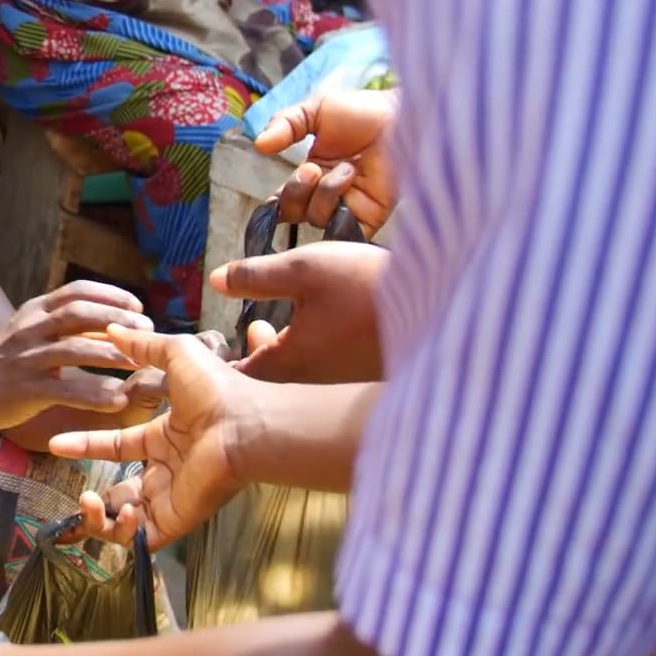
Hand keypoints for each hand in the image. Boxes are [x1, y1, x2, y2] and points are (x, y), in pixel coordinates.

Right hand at [0, 280, 153, 431]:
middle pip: (78, 313)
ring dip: (111, 355)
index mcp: (34, 311)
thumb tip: (117, 324)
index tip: (138, 306)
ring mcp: (26, 358)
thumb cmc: (7, 363)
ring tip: (139, 364)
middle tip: (147, 331)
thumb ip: (70, 328)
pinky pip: (65, 390)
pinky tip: (118, 400)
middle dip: (117, 319)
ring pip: (74, 349)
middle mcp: (30, 328)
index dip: (111, 295)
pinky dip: (94, 394)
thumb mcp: (33, 334)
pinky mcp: (25, 389)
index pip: (77, 291)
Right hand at [47, 325, 264, 549]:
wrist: (244, 426)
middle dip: (95, 500)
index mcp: (164, 437)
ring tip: (88, 503)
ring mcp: (171, 498)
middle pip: (121, 493)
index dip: (86, 445)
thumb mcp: (176, 355)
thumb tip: (114, 329)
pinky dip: (121, 532)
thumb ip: (144, 346)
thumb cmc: (216, 390)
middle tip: (80, 495)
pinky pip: (142, 538)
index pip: (117, 447)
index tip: (57, 443)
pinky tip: (118, 511)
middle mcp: (166, 471)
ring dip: (100, 519)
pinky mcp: (176, 520)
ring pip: (126, 522)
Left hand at [214, 242, 388, 383]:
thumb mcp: (304, 269)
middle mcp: (313, 385)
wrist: (444, 306)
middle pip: (266, 382)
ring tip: (268, 326)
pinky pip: (325, 373)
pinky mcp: (364, 377)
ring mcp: (341, 384)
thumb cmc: (368, 287)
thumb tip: (217, 280)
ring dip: (280, 352)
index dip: (220, 365)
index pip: (239, 378)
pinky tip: (316, 327)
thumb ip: (256, 276)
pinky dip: (310, 354)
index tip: (211, 348)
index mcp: (289, 364)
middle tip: (237, 335)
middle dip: (249, 357)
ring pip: (297, 376)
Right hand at [255, 88, 398, 232]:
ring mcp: (348, 207)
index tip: (272, 198)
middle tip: (313, 170)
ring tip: (348, 168)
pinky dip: (340, 210)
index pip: (283, 202)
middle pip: (294, 214)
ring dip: (326, 191)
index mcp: (313, 174)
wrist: (402, 118)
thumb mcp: (315, 110)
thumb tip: (258, 145)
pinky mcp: (369, 218)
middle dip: (296, 192)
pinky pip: (344, 230)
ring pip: (317, 218)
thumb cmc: (363, 111)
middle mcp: (328, 195)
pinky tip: (350, 183)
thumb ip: (284, 125)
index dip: (274, 204)